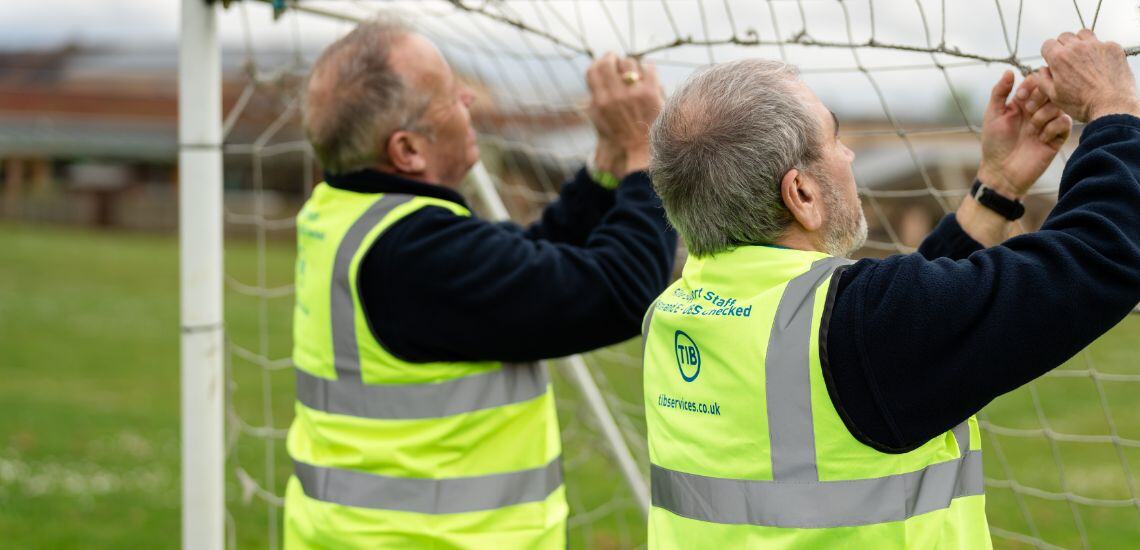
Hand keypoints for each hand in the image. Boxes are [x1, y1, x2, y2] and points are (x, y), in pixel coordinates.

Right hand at [586, 53, 662, 176]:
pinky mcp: (651, 92)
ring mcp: (633, 93)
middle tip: (618, 60)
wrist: (641, 150)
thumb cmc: (619, 134)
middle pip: (609, 62)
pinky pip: (648, 67)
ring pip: (630, 62)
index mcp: (600, 101)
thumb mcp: (599, 118)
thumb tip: (596, 70)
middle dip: (614, 58)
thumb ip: (595, 96)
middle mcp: (615, 96)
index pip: (593, 70)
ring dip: (632, 66)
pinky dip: (648, 70)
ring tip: (636, 74)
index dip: (599, 62)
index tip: (606, 61)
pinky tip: (648, 77)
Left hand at [978, 70, 1071, 197]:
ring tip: (1033, 129)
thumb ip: (999, 92)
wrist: (1002, 172)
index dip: (1032, 84)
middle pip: (1051, 90)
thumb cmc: (994, 144)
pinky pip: (1065, 122)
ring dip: (1045, 115)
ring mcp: (1048, 124)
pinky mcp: (1057, 138)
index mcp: (1022, 103)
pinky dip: (1053, 128)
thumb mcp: (993, 115)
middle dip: (1040, 98)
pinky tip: (1041, 139)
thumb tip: (1009, 71)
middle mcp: (1038, 111)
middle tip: (1029, 111)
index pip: (1036, 81)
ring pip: (1059, 105)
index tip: (1021, 97)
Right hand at [1039, 29, 1139, 121]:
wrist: (1112, 105)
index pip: (1047, 44)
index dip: (1048, 53)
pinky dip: (1099, 51)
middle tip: (1069, 60)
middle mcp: (1077, 47)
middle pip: (1065, 36)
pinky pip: (1102, 43)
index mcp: (1059, 58)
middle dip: (1063, 47)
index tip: (1052, 60)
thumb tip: (1042, 69)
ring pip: (1083, 34)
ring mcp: (1096, 45)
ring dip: (1081, 43)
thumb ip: (1043, 80)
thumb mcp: (1054, 96)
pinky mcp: (1112, 48)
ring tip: (1084, 57)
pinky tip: (1101, 65)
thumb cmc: (1082, 104)